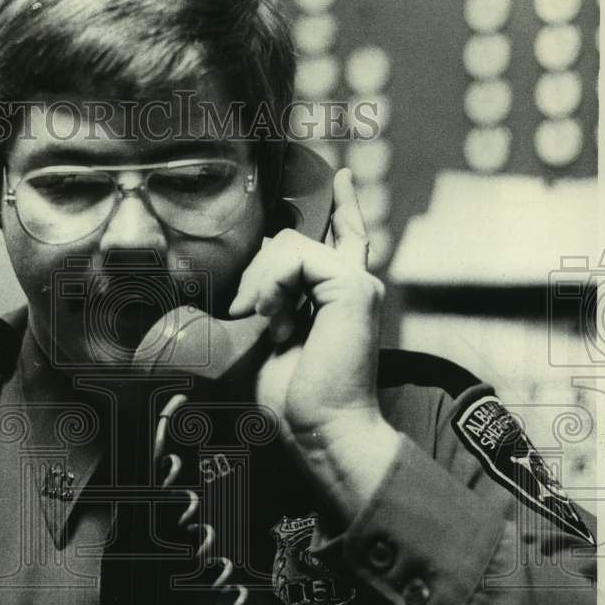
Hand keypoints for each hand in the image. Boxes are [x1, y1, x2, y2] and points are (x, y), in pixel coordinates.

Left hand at [228, 168, 400, 520]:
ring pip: (290, 245)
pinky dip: (272, 283)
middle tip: (247, 314)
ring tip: (262, 321)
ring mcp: (356, 284)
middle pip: (296, 241)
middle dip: (257, 272)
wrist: (320, 430)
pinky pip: (297, 256)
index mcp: (340, 298)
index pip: (346, 237)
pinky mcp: (352, 288)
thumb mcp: (266, 338)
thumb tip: (263, 252)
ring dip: (260, 282)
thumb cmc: (293, 397)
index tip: (341, 173)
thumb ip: (268, 297)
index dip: (344, 204)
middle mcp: (353, 285)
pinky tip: (271, 316)